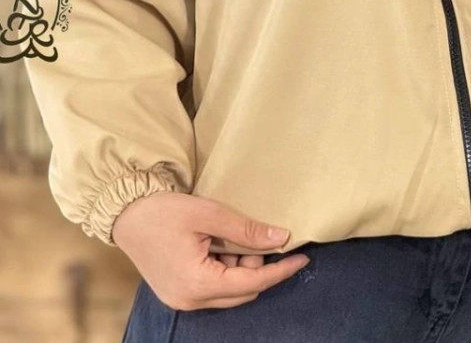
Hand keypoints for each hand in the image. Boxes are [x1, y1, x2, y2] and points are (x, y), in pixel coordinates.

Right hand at [111, 192, 309, 310]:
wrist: (126, 214)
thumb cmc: (165, 211)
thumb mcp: (210, 214)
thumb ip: (247, 230)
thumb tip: (282, 238)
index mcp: (197, 283)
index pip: (252, 282)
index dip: (280, 270)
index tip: (303, 258)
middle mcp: (190, 300)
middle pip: (242, 290)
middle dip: (258, 266)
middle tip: (261, 237)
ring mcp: (181, 300)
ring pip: (229, 291)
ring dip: (241, 267)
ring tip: (234, 236)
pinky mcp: (177, 292)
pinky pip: (213, 288)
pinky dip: (226, 269)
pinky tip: (222, 245)